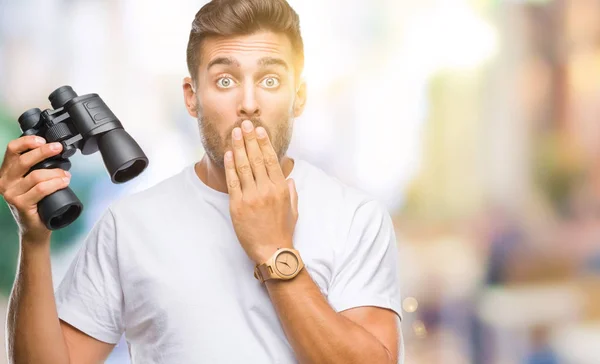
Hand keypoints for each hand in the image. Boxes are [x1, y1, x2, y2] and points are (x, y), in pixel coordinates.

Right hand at [0, 135, 69, 241]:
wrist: (34, 228)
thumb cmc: (36, 203)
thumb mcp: (31, 182)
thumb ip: (35, 168)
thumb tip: (54, 151)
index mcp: (6, 173)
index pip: (11, 150)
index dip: (27, 142)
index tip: (42, 140)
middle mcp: (4, 182)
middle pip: (24, 160)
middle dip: (44, 151)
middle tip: (58, 148)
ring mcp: (11, 194)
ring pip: (36, 176)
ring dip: (56, 173)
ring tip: (66, 175)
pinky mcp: (20, 204)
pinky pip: (41, 189)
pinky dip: (56, 183)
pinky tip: (64, 182)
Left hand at [224, 120, 297, 263]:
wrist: (272, 251)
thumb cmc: (283, 231)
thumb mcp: (293, 210)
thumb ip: (291, 192)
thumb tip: (289, 177)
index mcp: (281, 188)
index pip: (271, 159)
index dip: (264, 143)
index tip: (259, 130)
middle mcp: (266, 189)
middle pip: (256, 158)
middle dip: (249, 139)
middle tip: (244, 124)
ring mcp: (251, 197)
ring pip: (243, 166)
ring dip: (238, 147)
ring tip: (235, 133)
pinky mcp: (238, 205)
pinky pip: (233, 181)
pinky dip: (230, 166)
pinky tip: (229, 153)